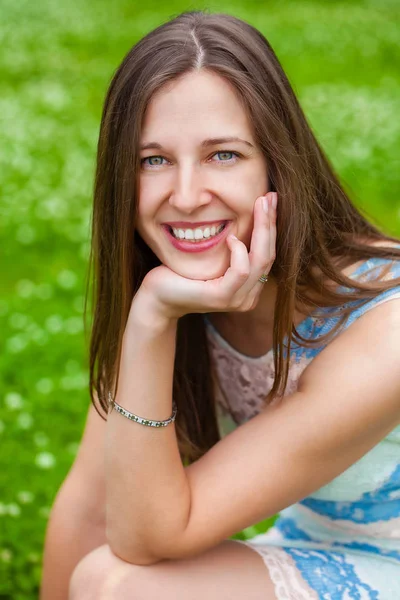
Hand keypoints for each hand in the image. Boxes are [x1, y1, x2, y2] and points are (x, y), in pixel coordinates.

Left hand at [131, 192, 276, 323]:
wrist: (158, 296)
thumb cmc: (182, 273)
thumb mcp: (214, 257)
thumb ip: (232, 246)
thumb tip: (243, 213)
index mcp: (249, 287)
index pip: (268, 252)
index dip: (271, 225)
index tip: (270, 199)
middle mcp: (248, 296)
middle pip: (269, 254)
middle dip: (270, 222)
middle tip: (269, 196)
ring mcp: (237, 299)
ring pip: (261, 260)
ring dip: (262, 229)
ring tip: (258, 204)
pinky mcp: (222, 297)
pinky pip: (241, 270)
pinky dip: (239, 251)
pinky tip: (231, 236)